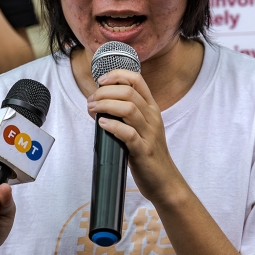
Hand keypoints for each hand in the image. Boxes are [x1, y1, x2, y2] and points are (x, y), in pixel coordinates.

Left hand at [88, 69, 183, 203]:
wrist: (164, 179)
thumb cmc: (148, 152)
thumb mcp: (142, 126)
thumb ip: (127, 112)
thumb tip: (100, 101)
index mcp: (152, 108)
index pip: (137, 80)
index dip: (117, 75)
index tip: (101, 80)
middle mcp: (152, 117)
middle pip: (129, 92)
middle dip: (105, 92)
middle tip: (91, 100)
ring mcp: (149, 133)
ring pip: (129, 108)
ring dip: (106, 105)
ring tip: (92, 109)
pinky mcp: (143, 150)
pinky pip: (128, 133)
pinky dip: (113, 126)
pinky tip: (102, 124)